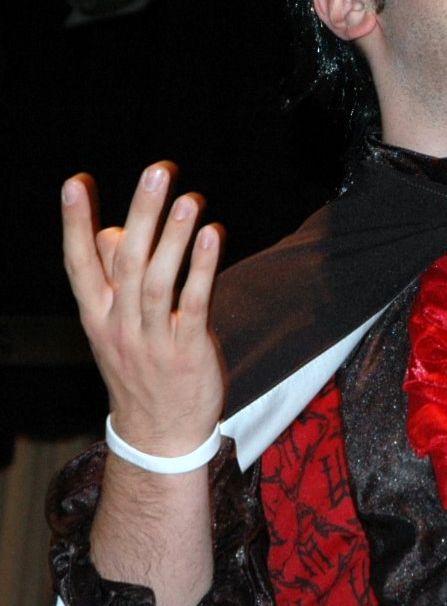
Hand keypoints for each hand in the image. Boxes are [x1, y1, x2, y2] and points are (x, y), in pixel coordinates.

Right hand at [62, 163, 225, 456]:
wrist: (159, 433)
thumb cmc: (140, 367)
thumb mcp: (112, 327)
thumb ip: (112, 281)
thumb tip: (112, 231)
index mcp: (97, 316)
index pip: (79, 264)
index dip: (75, 224)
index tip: (75, 183)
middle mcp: (120, 325)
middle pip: (126, 262)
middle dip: (140, 214)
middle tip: (155, 173)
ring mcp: (153, 339)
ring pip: (159, 281)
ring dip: (174, 237)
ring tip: (188, 198)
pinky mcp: (188, 350)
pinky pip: (195, 304)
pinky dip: (203, 269)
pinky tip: (212, 236)